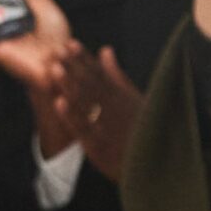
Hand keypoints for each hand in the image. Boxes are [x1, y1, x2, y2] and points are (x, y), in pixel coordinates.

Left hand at [55, 44, 144, 179]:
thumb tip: (105, 50)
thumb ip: (116, 74)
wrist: (154, 165)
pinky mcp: (100, 148)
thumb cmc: (141, 126)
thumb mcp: (133, 98)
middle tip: (58, 52)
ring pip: (86, 105)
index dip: (84, 59)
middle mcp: (115, 110)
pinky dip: (72, 116)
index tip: (71, 45)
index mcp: (122, 97)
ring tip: (55, 70)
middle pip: (91, 86)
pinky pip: (84, 129)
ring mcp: (107, 128)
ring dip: (70, 87)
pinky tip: (59, 103)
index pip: (101, 75)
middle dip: (74, 68)